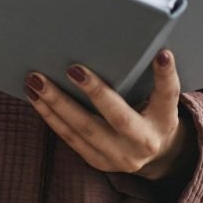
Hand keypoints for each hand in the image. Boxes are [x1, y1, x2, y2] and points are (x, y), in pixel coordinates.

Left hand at [24, 49, 193, 178]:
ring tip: (35, 81)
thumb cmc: (153, 112)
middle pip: (116, 116)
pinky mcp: (97, 162)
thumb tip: (144, 40)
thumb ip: (152, 76)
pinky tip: (36, 98)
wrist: (155, 155)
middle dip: (93, 92)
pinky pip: (70, 138)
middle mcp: (143, 141)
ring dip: (56, 104)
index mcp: (163, 119)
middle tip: (71, 68)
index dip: (165, 75)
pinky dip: (50, 117)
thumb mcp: (161, 98)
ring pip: (83, 129)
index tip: (162, 54)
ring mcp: (118, 156)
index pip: (167, 94)